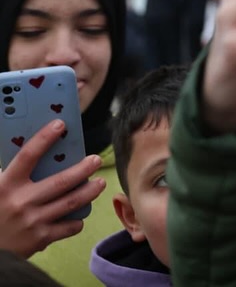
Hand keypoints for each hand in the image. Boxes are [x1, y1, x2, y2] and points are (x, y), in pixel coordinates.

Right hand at [0, 120, 105, 257]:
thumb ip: (12, 173)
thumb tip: (30, 148)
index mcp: (6, 185)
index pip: (28, 156)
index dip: (44, 138)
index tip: (60, 124)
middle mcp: (21, 202)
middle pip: (60, 181)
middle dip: (83, 169)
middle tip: (96, 160)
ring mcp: (32, 221)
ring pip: (70, 202)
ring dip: (90, 191)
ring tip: (100, 182)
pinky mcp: (40, 238)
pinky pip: (68, 226)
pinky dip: (77, 220)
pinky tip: (81, 214)